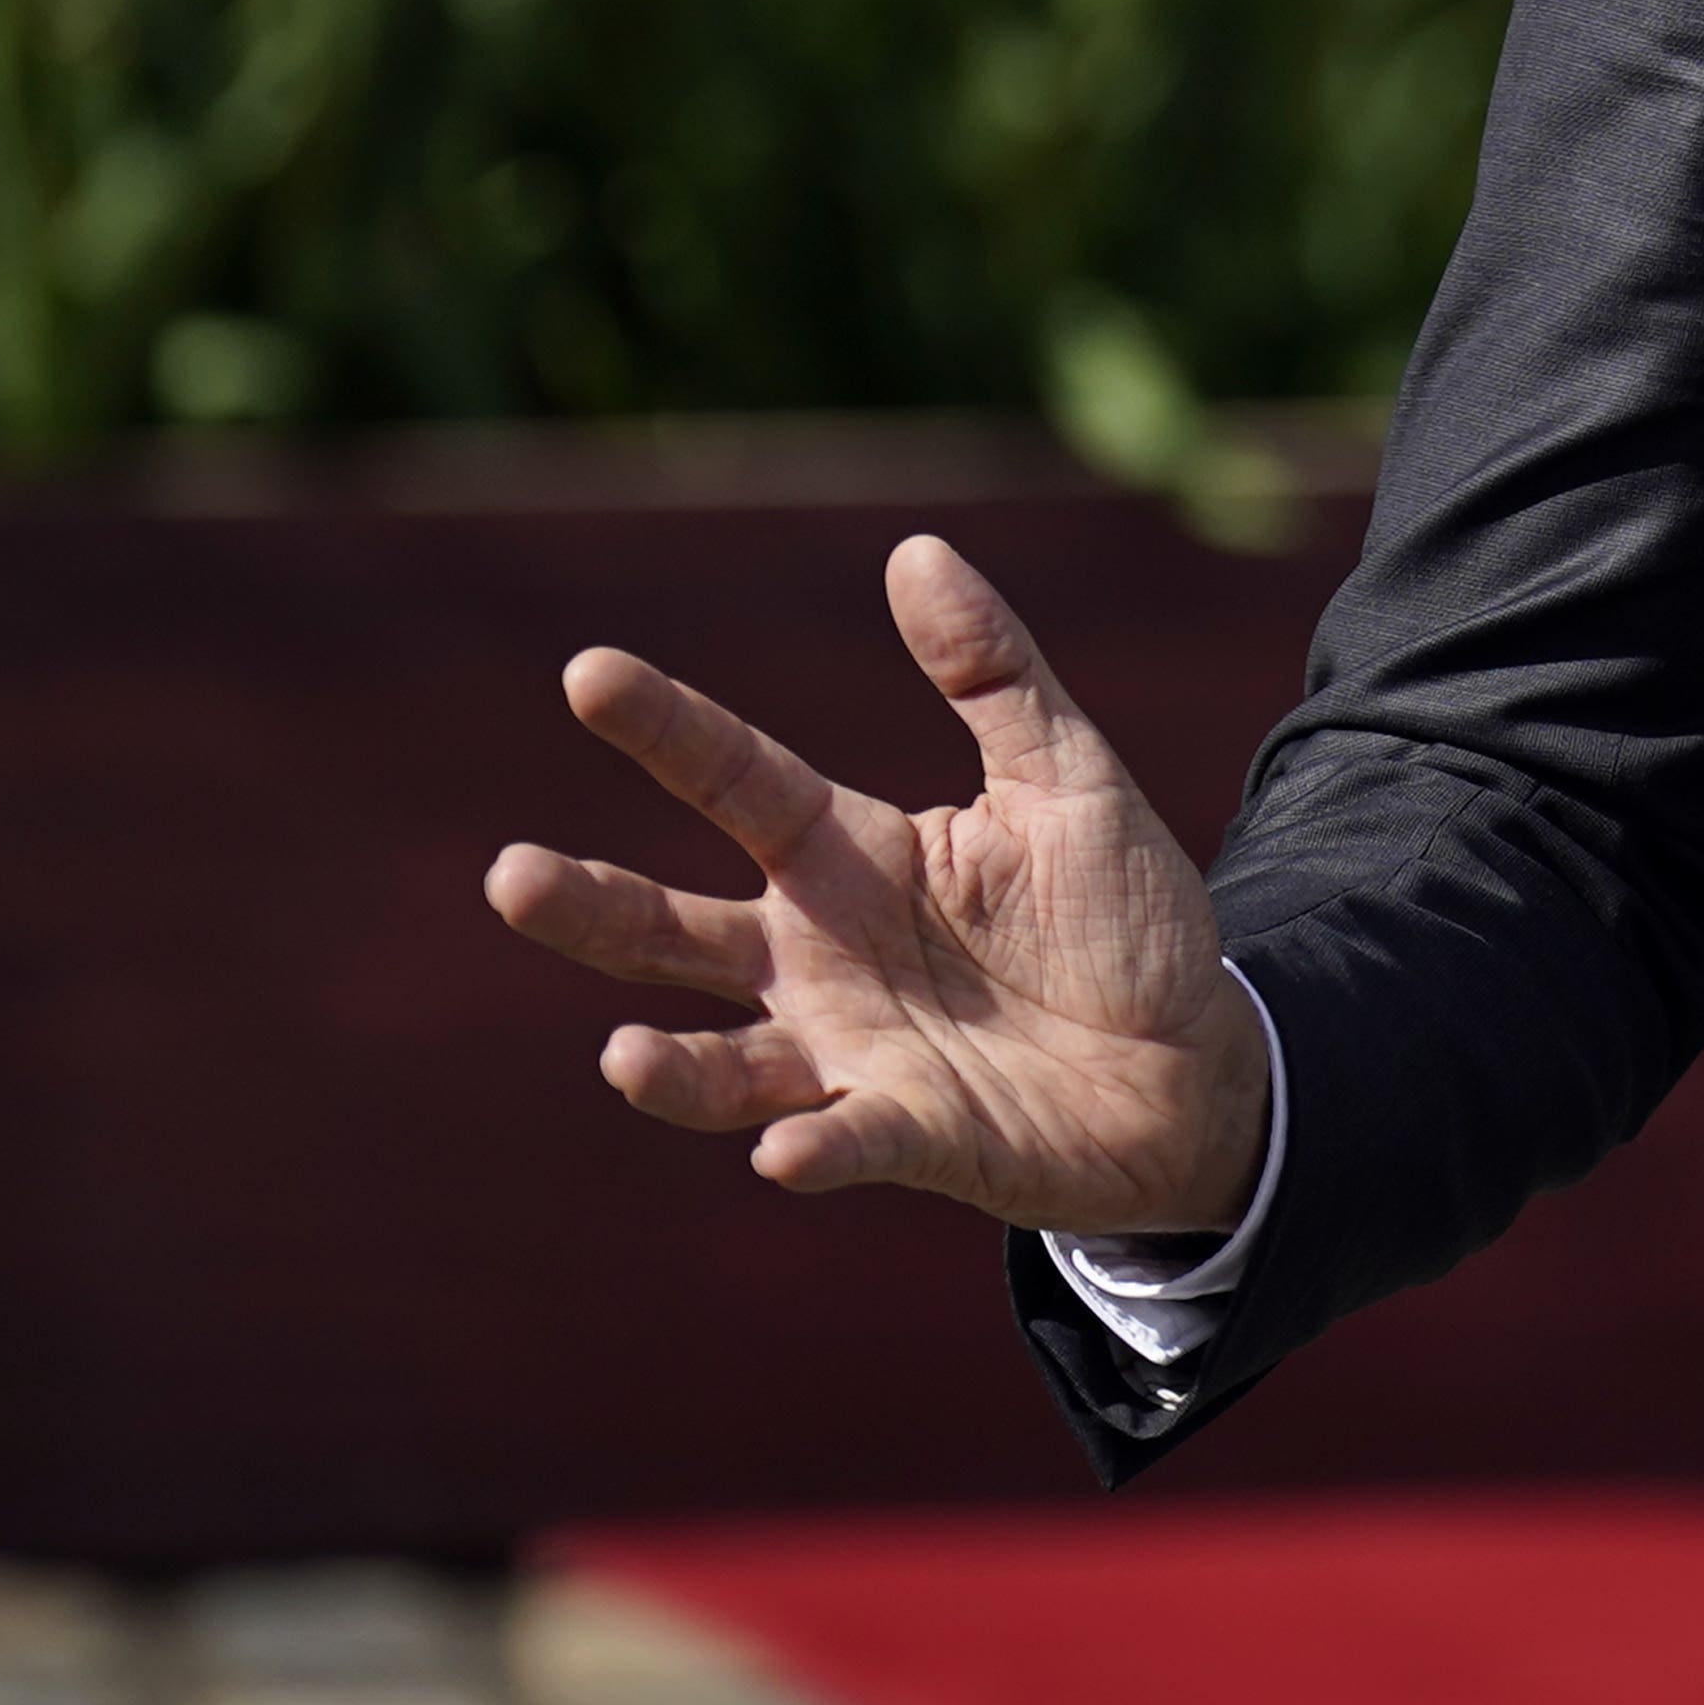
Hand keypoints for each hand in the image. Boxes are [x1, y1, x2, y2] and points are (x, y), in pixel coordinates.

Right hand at [482, 537, 1267, 1230]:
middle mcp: (819, 954)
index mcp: (850, 853)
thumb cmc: (1120, 916)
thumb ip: (995, 676)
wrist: (1196, 1062)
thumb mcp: (1070, 779)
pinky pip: (842, 1142)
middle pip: (673, 929)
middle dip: (589, 908)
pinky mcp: (908, 1135)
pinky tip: (784, 1152)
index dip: (665, 728)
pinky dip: (811, 1148)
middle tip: (508, 875)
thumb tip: (914, 552)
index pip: (736, 779)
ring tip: (621, 1054)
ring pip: (723, 1063)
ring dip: (669, 1068)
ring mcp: (850, 1052)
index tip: (587, 672)